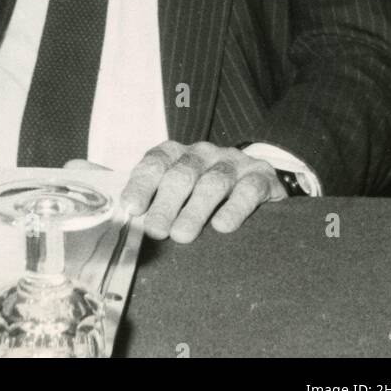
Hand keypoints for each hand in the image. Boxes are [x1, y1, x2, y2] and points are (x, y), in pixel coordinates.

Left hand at [120, 140, 286, 242]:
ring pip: (213, 182)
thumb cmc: (205, 197)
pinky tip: (222, 227)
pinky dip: (234, 208)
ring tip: (182, 236)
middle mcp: (204, 154)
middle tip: (156, 231)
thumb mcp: (180, 195)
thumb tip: (129, 229)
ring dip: (195, 210)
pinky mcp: (261, 176)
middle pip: (182, 174)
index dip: (141, 184)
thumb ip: (156, 205)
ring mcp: (234, 163)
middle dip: (166, 203)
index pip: (155, 163)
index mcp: (178, 154)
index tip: (132, 208)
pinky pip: (249, 189)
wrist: (258, 184)